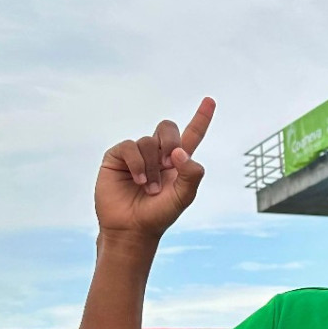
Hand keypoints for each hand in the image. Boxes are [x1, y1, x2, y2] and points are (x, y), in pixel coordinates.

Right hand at [95, 97, 215, 241]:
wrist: (132, 228)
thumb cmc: (159, 214)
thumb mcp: (184, 197)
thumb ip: (191, 174)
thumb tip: (180, 152)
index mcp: (178, 162)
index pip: (192, 134)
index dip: (201, 117)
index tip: (210, 100)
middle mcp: (158, 154)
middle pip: (168, 127)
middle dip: (171, 142)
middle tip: (170, 163)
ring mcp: (137, 154)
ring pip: (148, 141)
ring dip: (152, 166)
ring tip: (150, 188)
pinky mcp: (118, 157)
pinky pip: (130, 146)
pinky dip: (137, 163)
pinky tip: (139, 180)